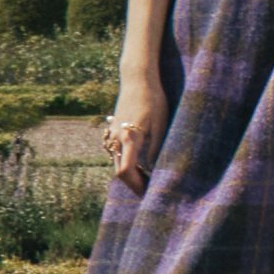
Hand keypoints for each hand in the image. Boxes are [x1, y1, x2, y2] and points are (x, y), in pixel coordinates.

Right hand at [103, 75, 161, 190]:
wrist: (137, 80)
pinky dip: (126, 163)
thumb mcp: (161, 123)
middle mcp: (116, 138)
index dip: (136, 186)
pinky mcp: (113, 130)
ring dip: (130, 174)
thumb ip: (156, 147)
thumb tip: (155, 169)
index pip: (125, 171)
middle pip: (119, 171)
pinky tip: (141, 165)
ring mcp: (112, 134)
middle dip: (133, 184)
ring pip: (116, 163)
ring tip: (149, 179)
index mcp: (130, 138)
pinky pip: (116, 153)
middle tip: (150, 191)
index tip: (148, 193)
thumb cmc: (153, 100)